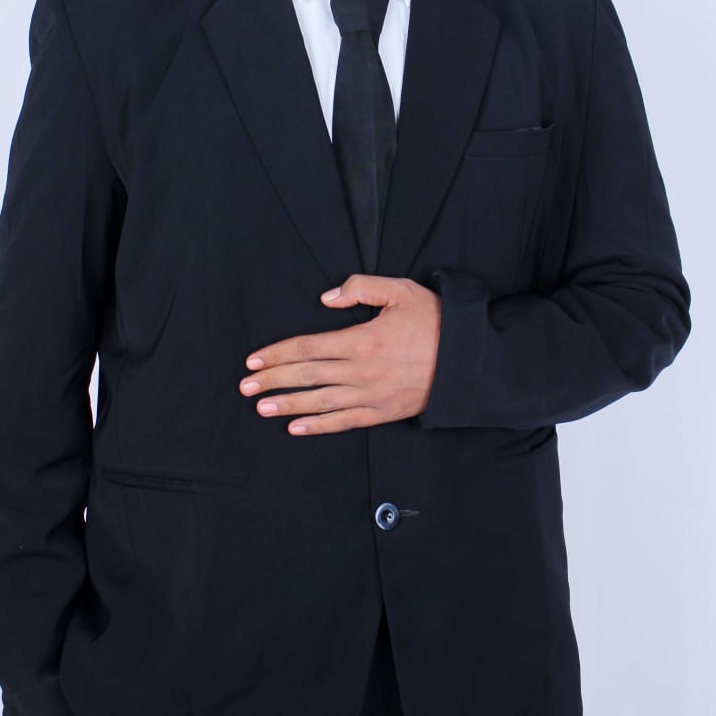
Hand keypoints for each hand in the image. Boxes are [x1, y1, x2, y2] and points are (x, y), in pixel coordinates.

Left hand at [239, 275, 439, 434]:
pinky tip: (296, 428)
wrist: (470, 361)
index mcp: (362, 340)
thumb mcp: (400, 291)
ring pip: (320, 402)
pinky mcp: (383, 413)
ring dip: (288, 405)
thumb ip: (360, 288)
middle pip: (307, 376)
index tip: (254, 361)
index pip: (307, 347)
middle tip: (246, 386)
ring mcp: (372, 396)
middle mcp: (362, 371)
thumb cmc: (435, 321)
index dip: (277, 354)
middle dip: (273, 381)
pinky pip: (344, 422)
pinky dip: (318, 426)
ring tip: (261, 407)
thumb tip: (326, 299)